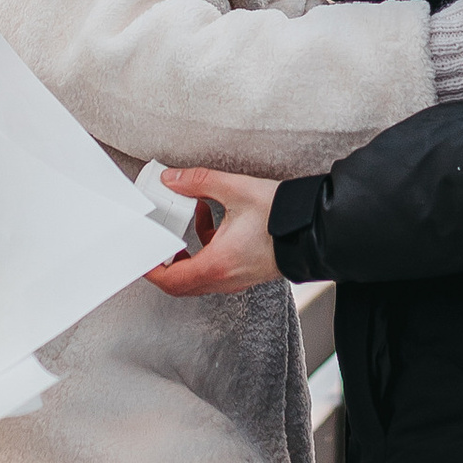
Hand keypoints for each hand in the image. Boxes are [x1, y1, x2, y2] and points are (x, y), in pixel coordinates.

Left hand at [148, 167, 280, 295]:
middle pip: (183, 283)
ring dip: (189, 252)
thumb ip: (199, 182)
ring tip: (191, 218)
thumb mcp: (236, 190)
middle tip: (160, 240)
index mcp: (218, 264)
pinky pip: (217, 269)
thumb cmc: (283, 217)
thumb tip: (172, 180)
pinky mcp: (248, 273)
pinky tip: (214, 220)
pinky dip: (207, 249)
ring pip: (200, 276)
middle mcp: (226, 278)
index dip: (152, 270)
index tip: (143, 256)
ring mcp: (238, 279)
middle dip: (167, 262)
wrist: (319, 229)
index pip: (172, 280)